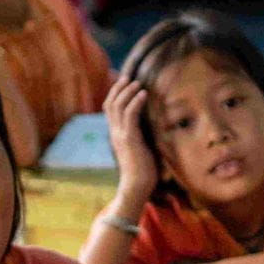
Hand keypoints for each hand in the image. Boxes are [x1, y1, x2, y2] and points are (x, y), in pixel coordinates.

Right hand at [104, 76, 159, 196]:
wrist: (137, 186)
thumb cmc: (143, 171)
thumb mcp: (141, 148)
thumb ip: (142, 136)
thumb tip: (153, 126)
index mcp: (116, 135)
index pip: (110, 110)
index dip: (115, 94)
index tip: (125, 83)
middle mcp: (115, 133)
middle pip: (111, 104)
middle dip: (119, 88)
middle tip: (128, 77)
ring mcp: (120, 135)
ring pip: (118, 106)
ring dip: (128, 92)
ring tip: (138, 83)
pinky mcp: (129, 139)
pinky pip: (130, 115)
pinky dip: (135, 102)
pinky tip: (143, 94)